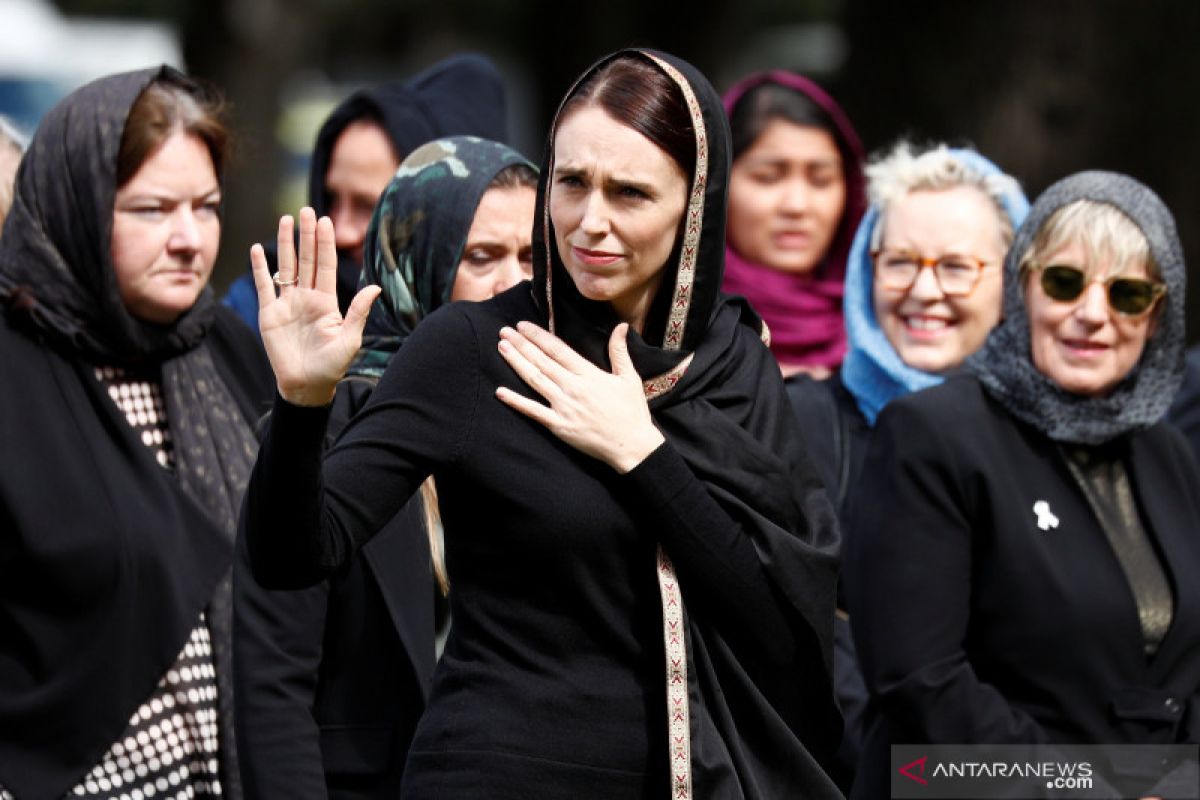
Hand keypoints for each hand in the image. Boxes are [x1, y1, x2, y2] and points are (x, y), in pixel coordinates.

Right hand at [250, 207, 379, 405]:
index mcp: (327, 302)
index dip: (324, 243)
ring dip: (285, 244)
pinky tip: (258, 249)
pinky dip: (260, 268)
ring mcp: (287, 304)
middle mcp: (307, 298)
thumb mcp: (349, 339)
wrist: (305, 385)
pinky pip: (264, 285)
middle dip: (306, 235)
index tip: (324, 221)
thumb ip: (358, 312)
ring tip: (285, 220)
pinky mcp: (269, 313)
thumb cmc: (331, 366)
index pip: (325, 265)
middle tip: (305, 210)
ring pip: (286, 266)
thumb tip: (375, 287)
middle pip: (306, 259)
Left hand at [495, 321, 664, 472]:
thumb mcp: (629, 378)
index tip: (523, 325)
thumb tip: (622, 326)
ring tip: (502, 348)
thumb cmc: (632, 412)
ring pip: (535, 380)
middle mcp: (573, 388)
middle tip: (504, 331)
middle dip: (521, 345)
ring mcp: (563, 407)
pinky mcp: (558, 426)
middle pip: (541, 361)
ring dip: (516, 363)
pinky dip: (516, 401)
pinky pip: (533, 411)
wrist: (631, 445)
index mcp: (588, 374)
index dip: (538, 336)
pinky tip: (500, 392)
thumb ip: (620, 351)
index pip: (557, 349)